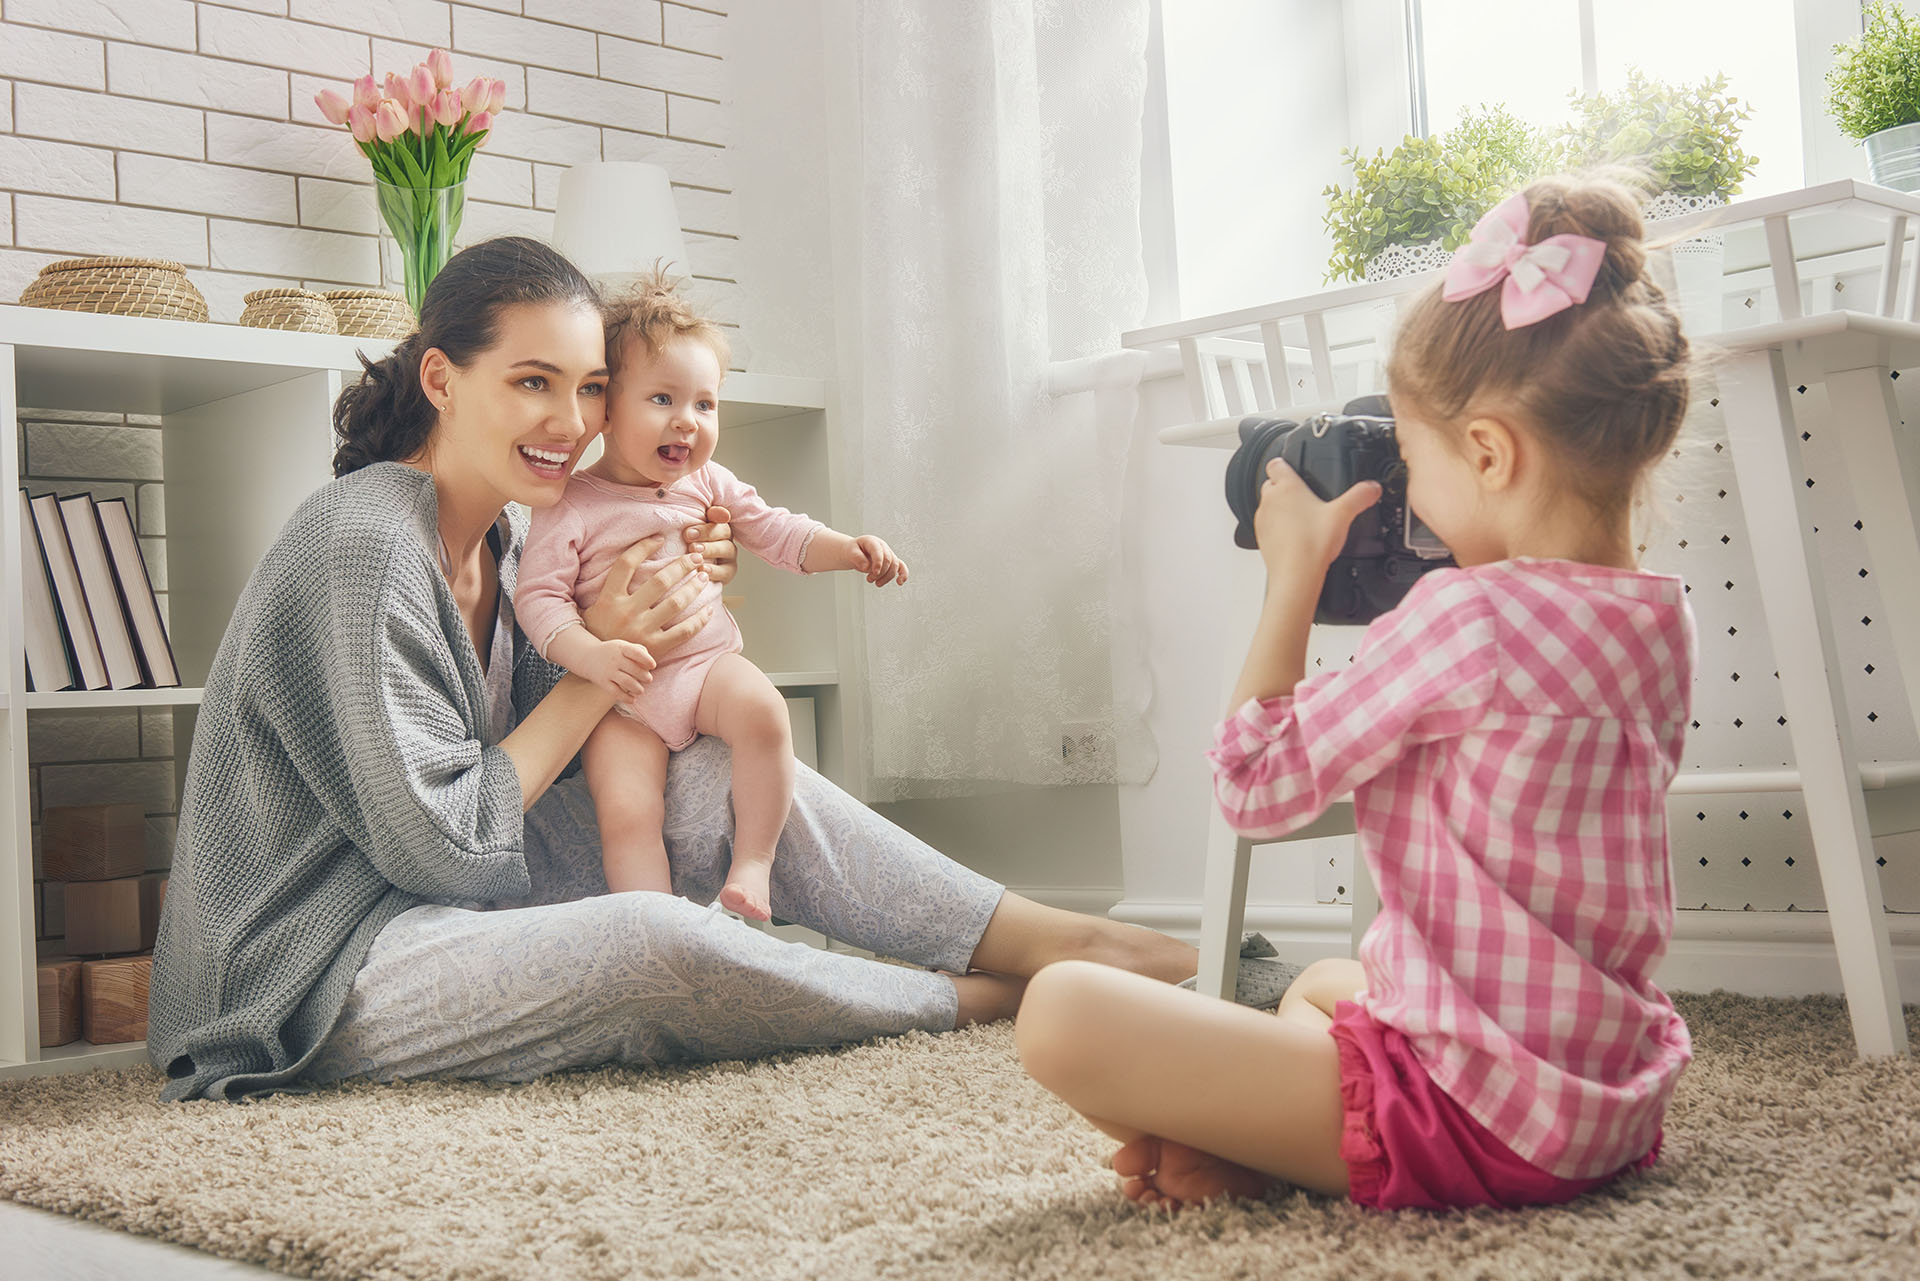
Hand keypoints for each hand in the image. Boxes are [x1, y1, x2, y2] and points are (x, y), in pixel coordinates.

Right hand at [572, 636, 655, 700]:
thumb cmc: (613, 652)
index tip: (653, 666)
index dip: (646, 659)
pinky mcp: (603, 683)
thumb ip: (639, 651)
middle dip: (645, 677)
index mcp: (621, 648)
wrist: (588, 657)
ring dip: (638, 688)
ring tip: (640, 690)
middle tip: (648, 679)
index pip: (635, 652)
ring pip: (626, 682)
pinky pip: (616, 692)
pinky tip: (633, 699)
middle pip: (633, 669)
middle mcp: (614, 659)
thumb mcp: (623, 646)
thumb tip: (650, 664)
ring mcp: (608, 671)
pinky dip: (626, 698)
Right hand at [581, 533, 714, 657]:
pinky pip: (684, 631)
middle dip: (682, 565)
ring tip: (704, 577)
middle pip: (660, 581)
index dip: (643, 547)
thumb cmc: (597, 633)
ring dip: (694, 587)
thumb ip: (609, 587)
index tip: (660, 539)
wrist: (600, 667)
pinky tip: (708, 610)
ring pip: (676, 603)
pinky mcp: (655, 648)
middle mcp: (626, 612)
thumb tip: (628, 562)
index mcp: (609, 599)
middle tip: (696, 557)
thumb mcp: (594, 607)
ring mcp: (642, 631)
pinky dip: (699, 620)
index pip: (626, 564)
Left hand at [683, 505, 736, 586]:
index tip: (688, 533)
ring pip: (727, 549)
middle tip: (691, 545)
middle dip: (707, 537)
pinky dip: (715, 571)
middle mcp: (724, 536)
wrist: (680, 572)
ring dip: (711, 551)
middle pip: (724, 532)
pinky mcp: (728, 572)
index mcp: (715, 523)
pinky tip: (702, 570)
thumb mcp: (685, 531)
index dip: (704, 526)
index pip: (717, 518)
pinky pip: (726, 570)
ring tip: (697, 556)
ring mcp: (728, 555)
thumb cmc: (682, 547)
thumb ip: (696, 517)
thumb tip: (711, 510)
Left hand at [849, 534, 906, 586]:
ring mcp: (888, 553)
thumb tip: (866, 567)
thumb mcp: (850, 552)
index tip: (874, 573)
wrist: (854, 553)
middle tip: (869, 579)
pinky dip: (903, 574)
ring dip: (886, 577)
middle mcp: (882, 546)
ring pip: (894, 566)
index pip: (879, 551)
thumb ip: (857, 557)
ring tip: (876, 583)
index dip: (878, 563)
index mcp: (872, 541)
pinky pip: (901, 567)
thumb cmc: (852, 551)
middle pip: (888, 560)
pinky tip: (900, 582)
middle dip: (880, 572)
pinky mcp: (891, 561)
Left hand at [1252, 459, 1381, 578]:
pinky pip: (1268, 526)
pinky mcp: (1261, 537)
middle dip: (1286, 487)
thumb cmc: (1312, 544)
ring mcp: (1263, 519)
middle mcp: (1270, 500)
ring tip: (1303, 519)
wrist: (1295, 574)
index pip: (1276, 463)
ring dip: (1281, 508)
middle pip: (1272, 484)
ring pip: (1269, 505)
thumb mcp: (1343, 515)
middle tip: (1306, 498)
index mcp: (1287, 487)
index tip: (1294, 467)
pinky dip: (1279, 528)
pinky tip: (1296, 536)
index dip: (1285, 463)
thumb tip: (1372, 487)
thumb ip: (1359, 497)